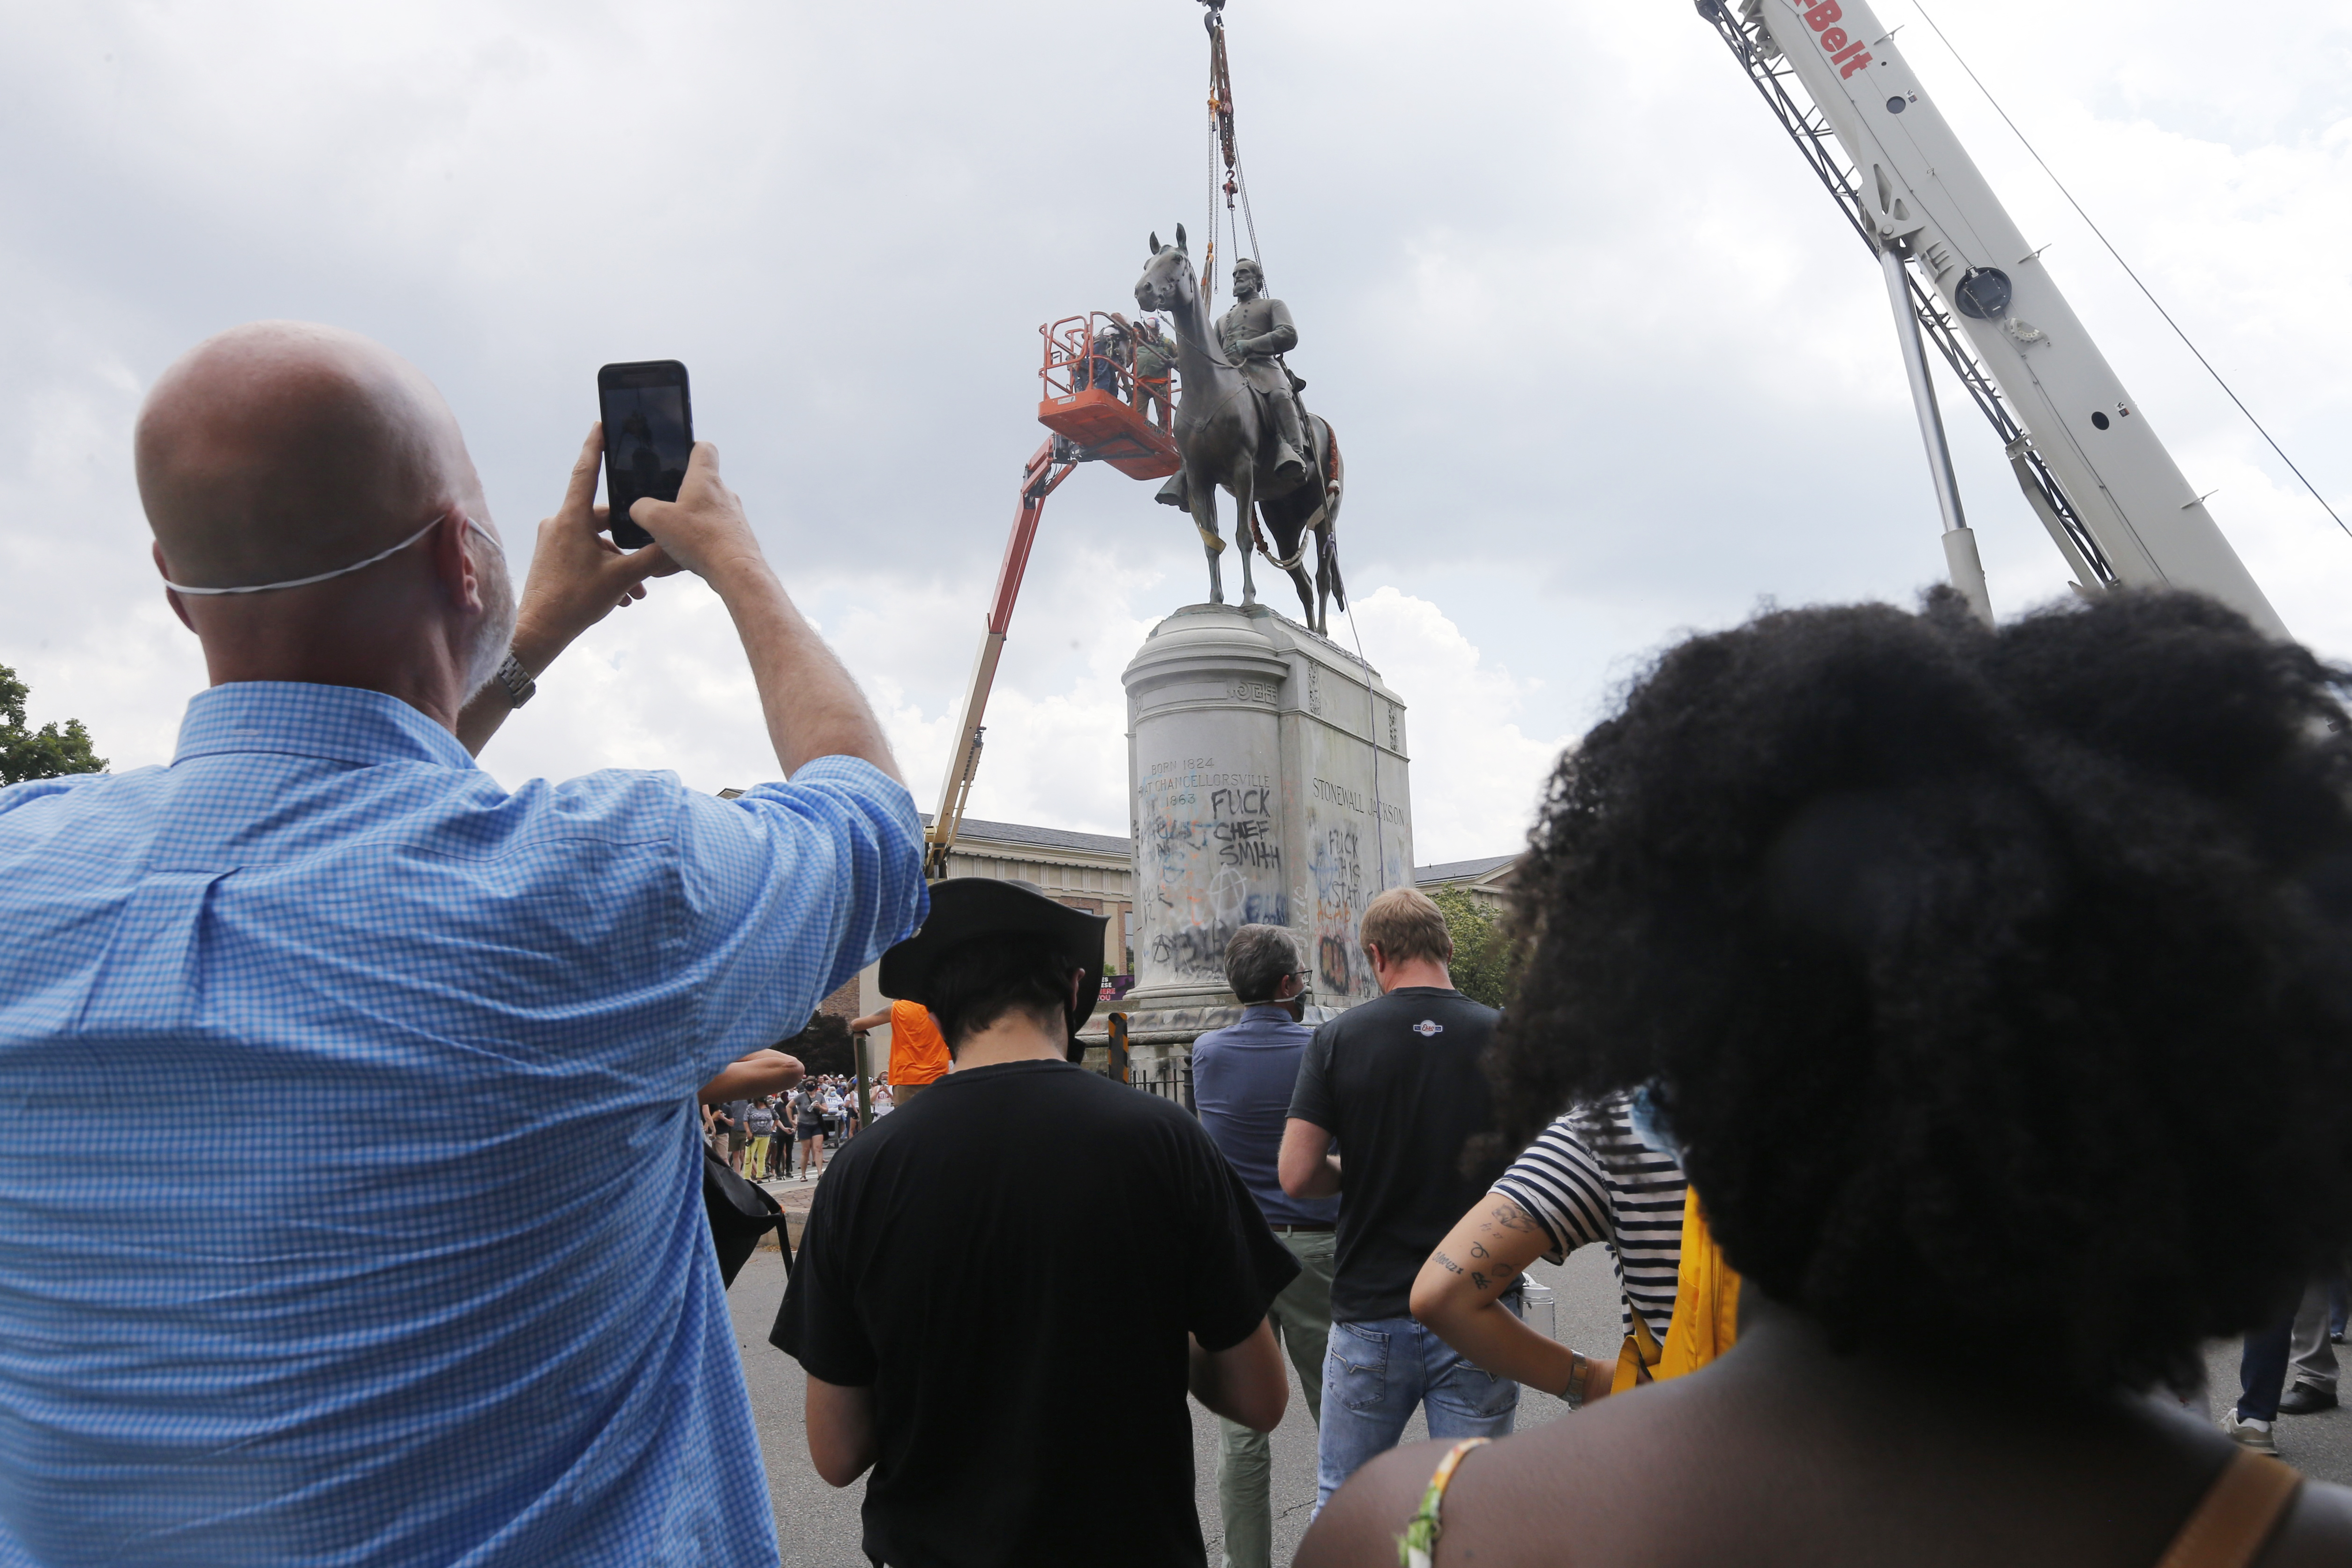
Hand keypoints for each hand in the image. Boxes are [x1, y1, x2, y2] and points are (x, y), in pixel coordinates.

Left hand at [512, 425, 681, 671]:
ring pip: (596, 540)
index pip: (585, 472)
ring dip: (619, 560)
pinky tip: (622, 594)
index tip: (601, 424)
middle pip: (602, 516)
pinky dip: (604, 568)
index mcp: (570, 519)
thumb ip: (652, 558)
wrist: (538, 632)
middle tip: (649, 547)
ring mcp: (552, 541)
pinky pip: (585, 553)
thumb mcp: (621, 579)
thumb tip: (678, 545)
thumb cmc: (574, 602)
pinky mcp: (552, 557)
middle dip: (628, 536)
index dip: (595, 447)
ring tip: (637, 588)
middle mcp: (558, 523)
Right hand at [627, 442, 766, 588]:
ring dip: (684, 526)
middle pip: (700, 485)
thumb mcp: (657, 520)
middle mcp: (723, 494)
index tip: (677, 454)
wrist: (736, 572)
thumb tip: (639, 508)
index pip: (704, 448)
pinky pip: (709, 537)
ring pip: (703, 514)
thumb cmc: (701, 540)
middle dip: (679, 496)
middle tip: (660, 508)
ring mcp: (732, 516)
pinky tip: (676, 563)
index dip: (690, 446)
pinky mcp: (735, 537)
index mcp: (705, 479)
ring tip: (665, 543)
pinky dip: (693, 547)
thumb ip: (642, 508)